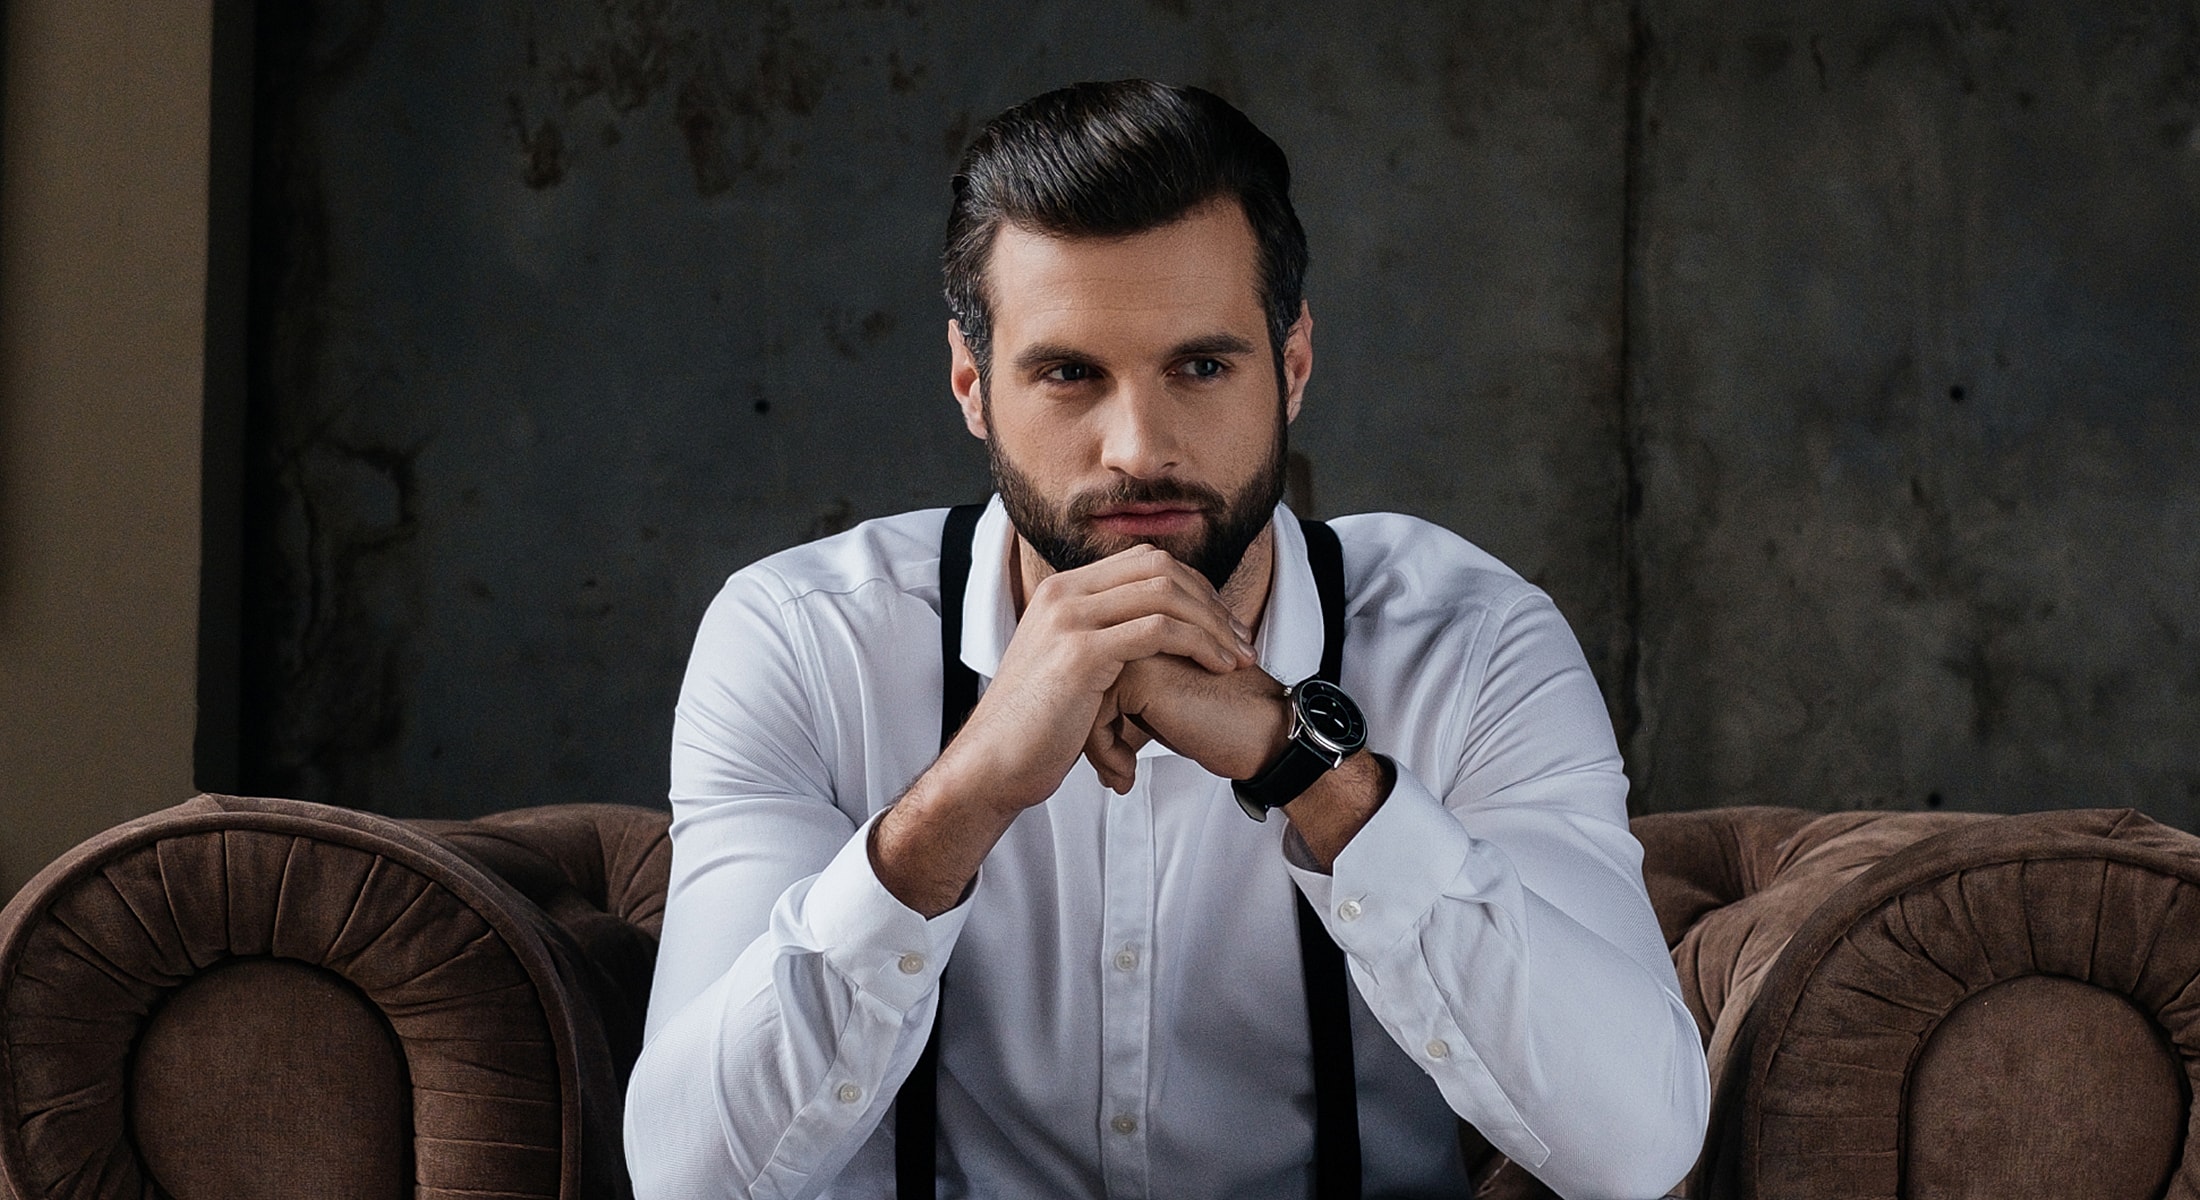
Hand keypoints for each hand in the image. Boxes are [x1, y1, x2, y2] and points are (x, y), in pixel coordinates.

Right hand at [938, 543, 1256, 814]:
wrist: (993, 763)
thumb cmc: (1035, 730)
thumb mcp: (1067, 670)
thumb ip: (1100, 642)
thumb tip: (1145, 640)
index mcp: (1060, 591)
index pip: (1143, 562)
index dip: (1192, 587)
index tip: (1222, 625)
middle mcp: (1063, 593)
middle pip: (1160, 568)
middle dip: (1210, 601)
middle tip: (1241, 640)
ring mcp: (1070, 618)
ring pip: (1165, 593)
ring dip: (1213, 624)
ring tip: (1238, 657)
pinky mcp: (1081, 651)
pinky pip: (1158, 630)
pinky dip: (1197, 644)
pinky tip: (1216, 668)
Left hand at [1084, 653, 1292, 792]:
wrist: (1265, 733)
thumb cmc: (1221, 724)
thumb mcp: (1162, 709)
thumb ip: (1128, 699)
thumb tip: (1084, 721)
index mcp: (1143, 633)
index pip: (1092, 676)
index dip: (1098, 724)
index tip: (1112, 760)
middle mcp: (1139, 631)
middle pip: (1084, 685)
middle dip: (1092, 736)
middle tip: (1113, 773)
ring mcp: (1138, 646)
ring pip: (1084, 699)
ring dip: (1098, 747)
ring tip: (1120, 775)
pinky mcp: (1141, 671)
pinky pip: (1096, 713)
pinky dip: (1106, 751)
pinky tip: (1127, 775)